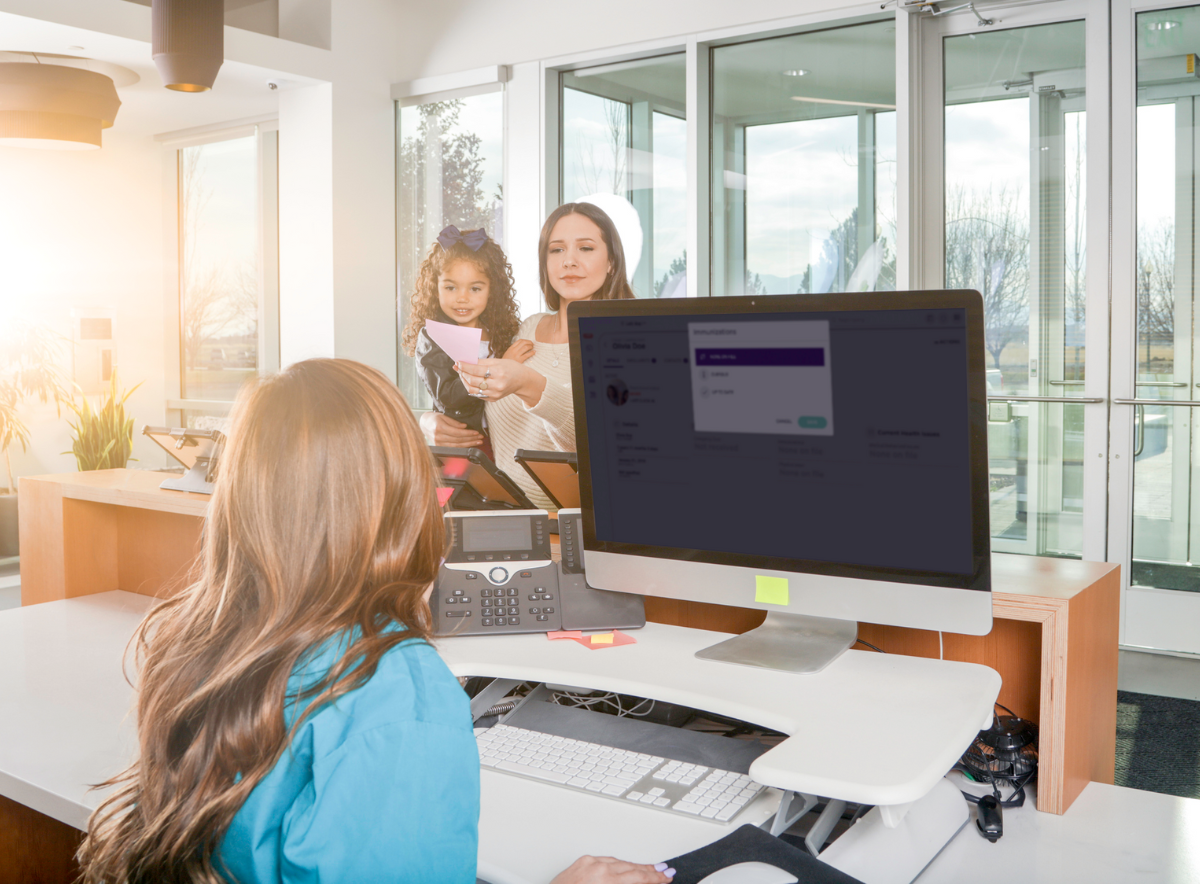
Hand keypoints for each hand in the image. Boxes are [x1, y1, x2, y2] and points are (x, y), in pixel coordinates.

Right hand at [418, 410, 484, 447]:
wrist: (423, 424)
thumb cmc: (434, 419)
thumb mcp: (443, 416)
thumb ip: (454, 422)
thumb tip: (464, 427)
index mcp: (440, 428)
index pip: (457, 432)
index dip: (468, 433)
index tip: (476, 432)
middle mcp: (438, 437)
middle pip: (458, 440)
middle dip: (471, 439)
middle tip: (480, 438)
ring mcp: (438, 443)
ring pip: (457, 446)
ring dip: (469, 444)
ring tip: (478, 442)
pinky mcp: (439, 447)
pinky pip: (453, 448)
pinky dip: (462, 447)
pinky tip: (470, 445)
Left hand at [456, 357, 546, 407]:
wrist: (522, 380)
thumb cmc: (510, 368)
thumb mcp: (497, 361)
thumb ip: (481, 362)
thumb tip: (465, 362)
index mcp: (498, 372)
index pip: (476, 370)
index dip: (465, 366)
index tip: (458, 362)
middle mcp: (497, 385)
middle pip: (472, 381)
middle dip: (463, 374)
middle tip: (459, 368)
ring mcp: (495, 394)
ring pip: (472, 389)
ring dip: (464, 381)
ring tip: (463, 374)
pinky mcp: (493, 399)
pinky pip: (477, 394)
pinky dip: (471, 387)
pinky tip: (470, 381)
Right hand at [503, 338, 534, 363]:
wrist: (504, 368)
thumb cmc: (507, 361)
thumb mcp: (508, 353)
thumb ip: (514, 349)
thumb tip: (522, 346)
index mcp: (511, 348)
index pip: (519, 341)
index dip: (526, 340)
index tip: (528, 342)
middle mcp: (513, 350)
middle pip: (523, 342)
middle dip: (529, 342)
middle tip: (532, 344)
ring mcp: (516, 355)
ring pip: (526, 347)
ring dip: (531, 346)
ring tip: (533, 348)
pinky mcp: (519, 360)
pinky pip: (527, 355)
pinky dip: (532, 352)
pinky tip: (534, 352)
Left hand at [550, 856, 674, 883]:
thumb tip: (641, 883)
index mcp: (606, 881)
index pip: (638, 877)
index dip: (655, 878)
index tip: (666, 877)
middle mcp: (599, 868)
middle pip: (631, 867)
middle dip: (649, 870)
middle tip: (663, 872)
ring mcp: (590, 862)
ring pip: (619, 862)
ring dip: (634, 866)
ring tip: (648, 869)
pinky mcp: (582, 860)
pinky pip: (605, 860)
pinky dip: (617, 864)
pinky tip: (624, 866)